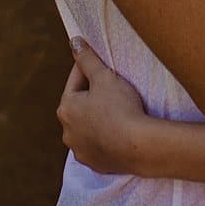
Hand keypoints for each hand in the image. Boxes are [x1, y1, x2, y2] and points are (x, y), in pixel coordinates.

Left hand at [57, 38, 150, 175]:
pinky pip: (98, 145)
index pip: (76, 80)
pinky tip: (118, 132)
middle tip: (113, 88)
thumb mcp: (104, 77)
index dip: (90, 69)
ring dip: (97, 119)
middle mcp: (67, 131)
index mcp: (66, 107)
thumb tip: (74, 41)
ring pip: (87, 127)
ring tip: (117, 111)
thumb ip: (87, 59)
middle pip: (80, 105)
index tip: (103, 65)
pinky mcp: (95, 164)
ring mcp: (80, 150)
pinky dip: (105, 137)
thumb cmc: (120, 107)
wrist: (138, 145)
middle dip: (92, 96)